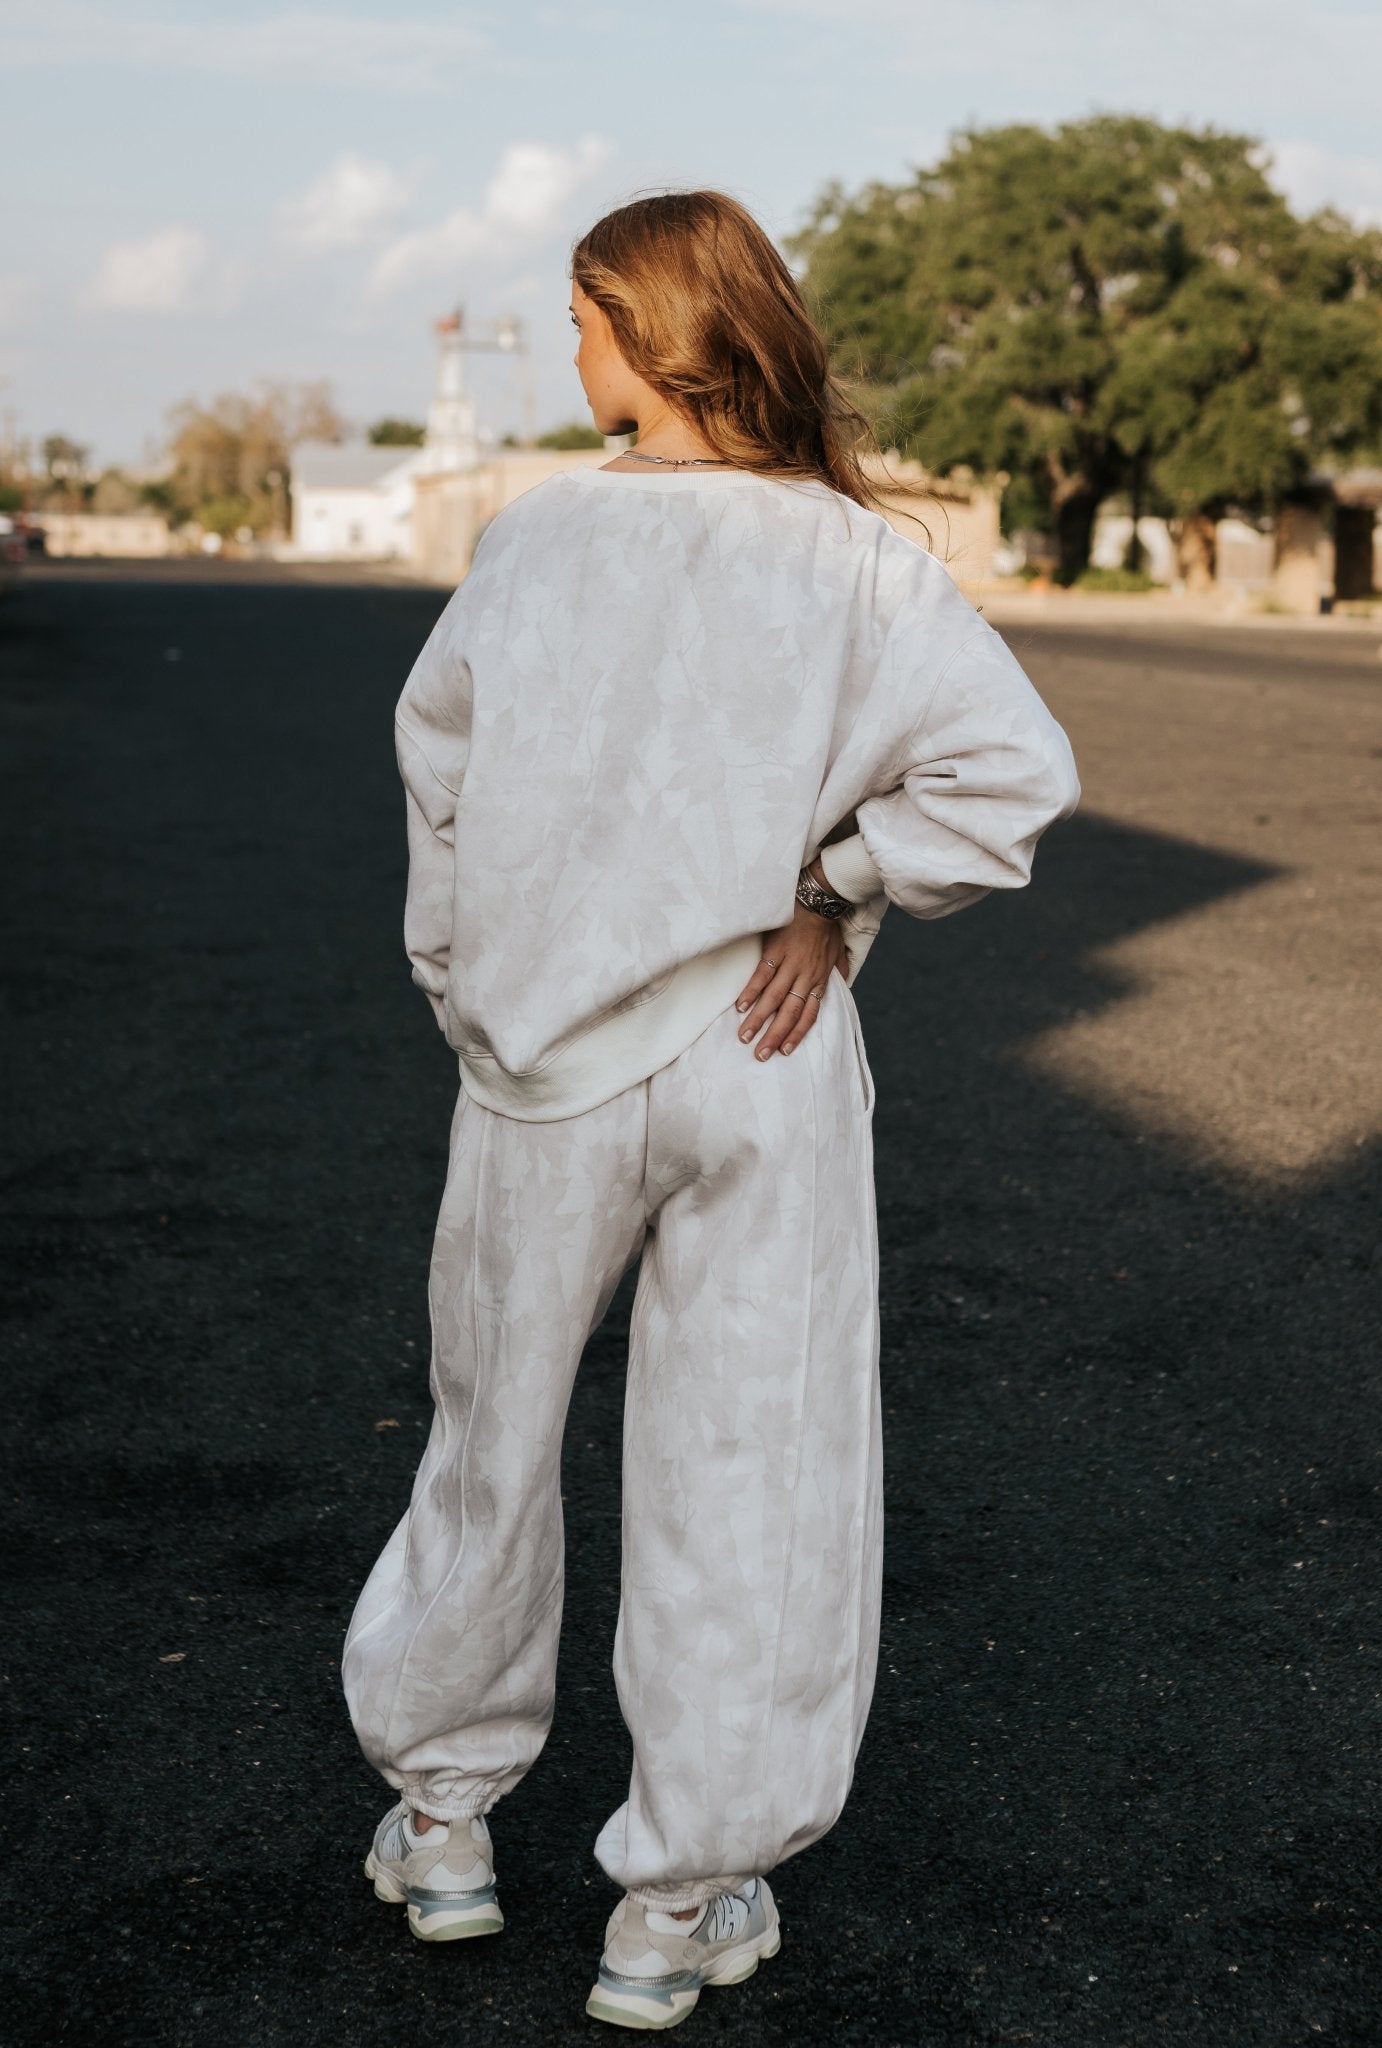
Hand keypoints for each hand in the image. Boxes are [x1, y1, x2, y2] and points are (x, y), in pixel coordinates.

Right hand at [734, 872, 848, 1059]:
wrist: (819, 901)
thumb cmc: (827, 928)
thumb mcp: (839, 953)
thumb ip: (839, 972)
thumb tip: (845, 984)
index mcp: (819, 980)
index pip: (809, 1014)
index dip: (796, 1034)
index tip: (784, 1051)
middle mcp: (805, 977)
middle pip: (789, 1013)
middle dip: (774, 1036)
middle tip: (760, 1055)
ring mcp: (789, 964)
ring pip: (773, 998)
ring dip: (758, 1019)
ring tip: (744, 1037)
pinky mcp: (775, 950)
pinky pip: (762, 975)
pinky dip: (752, 991)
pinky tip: (741, 1006)